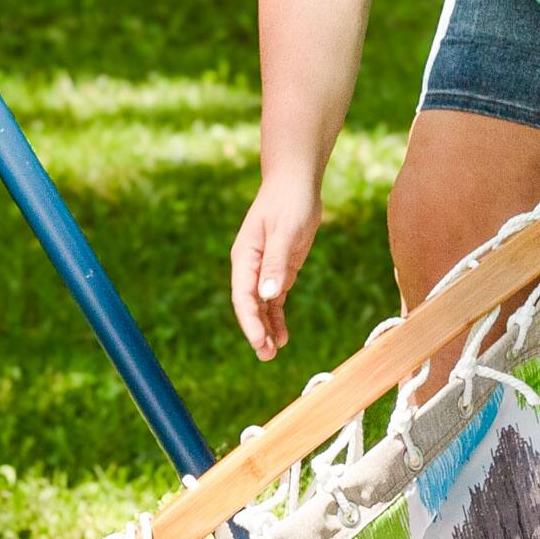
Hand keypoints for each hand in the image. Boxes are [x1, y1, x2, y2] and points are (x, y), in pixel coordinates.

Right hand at [229, 173, 322, 360]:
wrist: (297, 183)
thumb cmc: (289, 202)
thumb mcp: (285, 231)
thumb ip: (275, 263)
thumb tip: (267, 295)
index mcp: (245, 256)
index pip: (243, 295)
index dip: (250, 320)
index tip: (259, 340)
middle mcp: (251, 266)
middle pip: (249, 305)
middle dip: (256, 330)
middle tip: (266, 356)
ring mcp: (264, 268)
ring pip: (261, 305)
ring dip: (266, 328)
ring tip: (273, 353)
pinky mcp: (279, 268)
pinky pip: (275, 298)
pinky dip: (277, 317)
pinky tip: (283, 336)